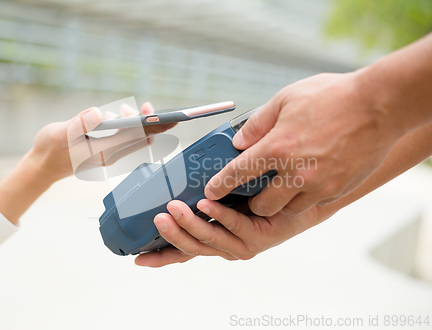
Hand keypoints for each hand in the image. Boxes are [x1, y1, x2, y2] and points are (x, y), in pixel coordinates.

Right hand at [0, 102, 173, 223]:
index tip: (164, 116)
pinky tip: (114, 116)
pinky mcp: (105, 151)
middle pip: (141, 139)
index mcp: (103, 152)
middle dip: (149, 122)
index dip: (152, 126)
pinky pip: (124, 139)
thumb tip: (98, 113)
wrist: (42, 167)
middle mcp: (111, 155)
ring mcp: (109, 154)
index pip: (136, 137)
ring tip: (123, 109)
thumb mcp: (59, 133)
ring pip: (133, 139)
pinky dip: (125, 126)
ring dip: (134, 122)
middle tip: (145, 106)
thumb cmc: (50, 149)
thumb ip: (79, 123)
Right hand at [135, 199, 333, 266]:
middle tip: (158, 218)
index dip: (160, 257)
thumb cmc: (260, 198)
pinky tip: (206, 203)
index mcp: (214, 239)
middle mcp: (225, 246)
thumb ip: (203, 194)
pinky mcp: (257, 237)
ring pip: (209, 239)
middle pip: (191, 248)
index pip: (183, 252)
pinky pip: (234, 225)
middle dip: (171, 235)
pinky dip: (218, 215)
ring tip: (173, 208)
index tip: (139, 259)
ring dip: (189, 224)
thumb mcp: (223, 198)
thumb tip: (181, 178)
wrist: (298, 201)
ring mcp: (241, 244)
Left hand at [204, 72, 402, 216]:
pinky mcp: (338, 190)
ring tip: (283, 184)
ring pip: (288, 209)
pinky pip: (313, 203)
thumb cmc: (332, 96)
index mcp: (278, 147)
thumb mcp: (286, 99)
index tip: (211, 192)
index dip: (220, 185)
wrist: (380, 105)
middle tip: (255, 190)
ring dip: (280, 201)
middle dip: (253, 201)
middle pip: (262, 205)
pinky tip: (308, 179)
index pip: (238, 174)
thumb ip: (258, 122)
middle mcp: (296, 172)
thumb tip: (239, 140)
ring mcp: (319, 185)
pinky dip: (305, 196)